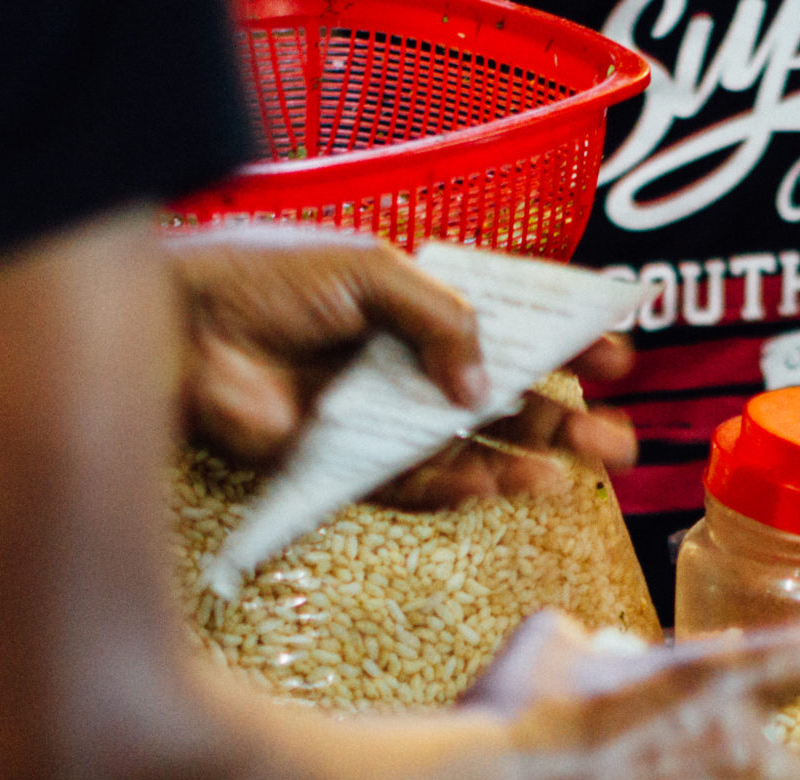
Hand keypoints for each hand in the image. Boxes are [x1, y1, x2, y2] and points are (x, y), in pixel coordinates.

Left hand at [166, 224, 635, 506]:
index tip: (615, 358)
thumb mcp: (370, 271)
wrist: (184, 332)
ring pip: (470, 451)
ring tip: (569, 474)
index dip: (562, 344)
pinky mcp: (347, 467)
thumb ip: (440, 318)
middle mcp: (404, 366)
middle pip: (502, 401)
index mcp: (414, 307)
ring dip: (523, 462)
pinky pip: (414, 486)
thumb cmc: (265, 282)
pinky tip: (491, 486)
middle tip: (616, 441)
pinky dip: (453, 489)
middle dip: (563, 420)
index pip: (506, 329)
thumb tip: (483, 381)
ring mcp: (379, 420)